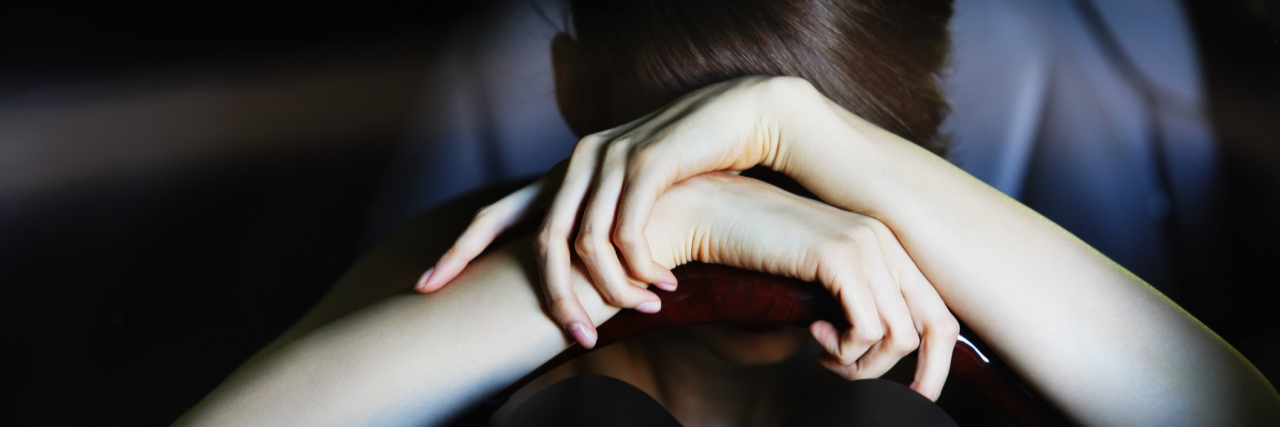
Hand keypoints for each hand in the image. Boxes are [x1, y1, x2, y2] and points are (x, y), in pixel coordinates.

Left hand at [417, 76, 835, 347]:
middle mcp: (576, 161)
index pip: (497, 211)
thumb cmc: (682, 165)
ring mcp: (610, 158)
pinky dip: (641, 268)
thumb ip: (597, 219)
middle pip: (542, 242)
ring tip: (644, 309)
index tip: (427, 283)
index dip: (459, 248)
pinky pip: (628, 233)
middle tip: (577, 336)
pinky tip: (664, 284)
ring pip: (586, 244)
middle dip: (556, 297)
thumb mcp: (627, 192)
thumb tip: (577, 270)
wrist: (733, 117)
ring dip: (612, 289)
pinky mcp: (646, 163)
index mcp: (562, 171)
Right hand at [645, 172, 957, 399]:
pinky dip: (842, 350)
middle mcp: (886, 241)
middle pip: (939, 328)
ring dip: (861, 365)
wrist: (710, 211)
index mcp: (887, 244)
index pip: (940, 313)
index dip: (936, 363)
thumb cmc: (755, 248)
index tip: (911, 393)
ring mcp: (867, 245)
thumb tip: (877, 351)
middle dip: (923, 377)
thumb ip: (852, 301)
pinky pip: (867, 330)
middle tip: (885, 396)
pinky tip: (812, 333)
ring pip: (900, 337)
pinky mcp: (839, 257)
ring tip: (825, 358)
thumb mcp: (817, 276)